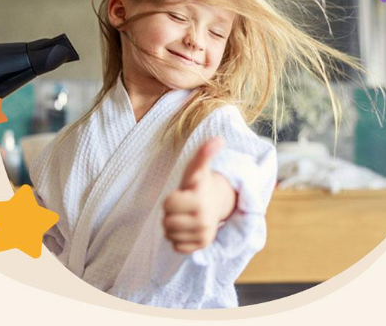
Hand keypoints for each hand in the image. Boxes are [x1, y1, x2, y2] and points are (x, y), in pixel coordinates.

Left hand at [162, 137, 236, 253]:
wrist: (216, 202)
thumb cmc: (200, 184)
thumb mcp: (198, 168)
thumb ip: (204, 153)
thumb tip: (219, 139)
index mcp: (199, 200)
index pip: (167, 204)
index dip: (171, 199)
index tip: (183, 194)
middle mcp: (203, 220)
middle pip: (166, 222)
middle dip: (170, 213)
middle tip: (182, 206)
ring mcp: (203, 234)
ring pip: (169, 235)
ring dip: (173, 225)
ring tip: (185, 215)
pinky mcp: (201, 246)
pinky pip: (176, 246)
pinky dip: (178, 238)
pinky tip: (187, 227)